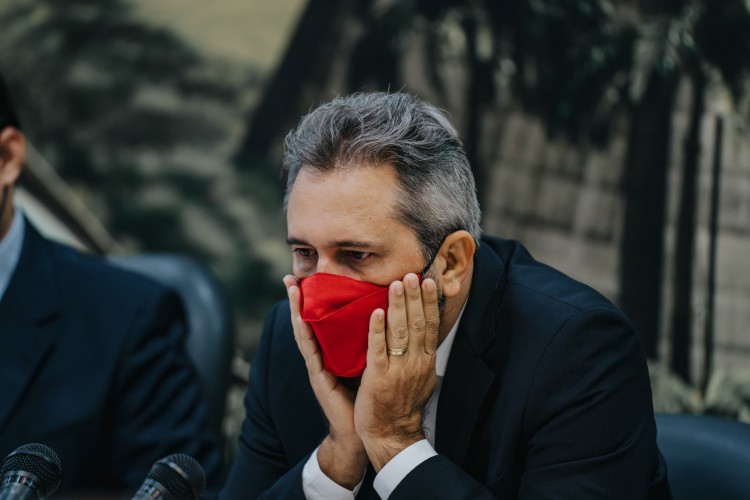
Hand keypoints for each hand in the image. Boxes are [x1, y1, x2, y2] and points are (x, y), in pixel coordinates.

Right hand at [283, 275, 367, 488]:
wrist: (366, 429)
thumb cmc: (370, 395)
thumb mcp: (371, 362)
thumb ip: (371, 342)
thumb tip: (386, 314)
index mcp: (335, 350)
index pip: (324, 319)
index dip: (316, 299)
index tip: (310, 278)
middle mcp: (324, 355)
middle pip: (309, 321)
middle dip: (298, 299)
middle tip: (290, 276)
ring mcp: (318, 366)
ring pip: (305, 331)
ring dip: (295, 309)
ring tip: (290, 288)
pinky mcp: (319, 377)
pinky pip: (310, 351)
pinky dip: (305, 333)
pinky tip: (300, 318)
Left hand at [354, 273, 439, 470]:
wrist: (392, 435)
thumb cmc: (403, 406)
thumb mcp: (422, 378)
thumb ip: (422, 356)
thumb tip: (426, 336)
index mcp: (426, 361)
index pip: (431, 325)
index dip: (430, 302)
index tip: (429, 281)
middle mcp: (416, 363)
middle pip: (418, 323)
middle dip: (415, 297)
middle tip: (412, 274)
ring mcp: (397, 370)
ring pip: (400, 332)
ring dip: (399, 306)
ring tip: (397, 284)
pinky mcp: (378, 378)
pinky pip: (379, 350)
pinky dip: (378, 330)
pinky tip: (377, 312)